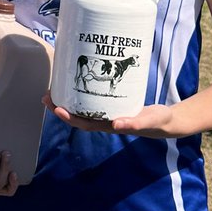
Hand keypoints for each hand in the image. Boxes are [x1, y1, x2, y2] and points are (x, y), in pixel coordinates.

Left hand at [44, 90, 176, 137]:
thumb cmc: (157, 121)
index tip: (56, 108)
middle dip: (61, 108)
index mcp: (110, 126)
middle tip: (46, 96)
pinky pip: (92, 101)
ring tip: (54, 89)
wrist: (166, 121)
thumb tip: (116, 124)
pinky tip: (76, 84)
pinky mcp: (112, 104)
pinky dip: (82, 94)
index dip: (68, 117)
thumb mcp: (148, 121)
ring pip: (83, 108)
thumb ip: (134, 123)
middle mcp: (105, 120)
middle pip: (78, 116)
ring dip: (68, 101)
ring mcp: (108, 113)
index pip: (84, 123)